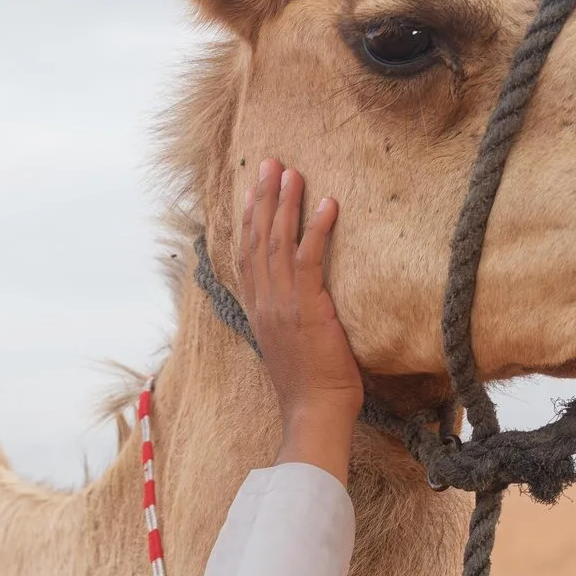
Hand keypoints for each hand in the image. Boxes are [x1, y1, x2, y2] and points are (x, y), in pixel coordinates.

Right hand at [237, 159, 364, 477]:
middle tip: (270, 163)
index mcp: (258, 308)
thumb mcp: (291, 343)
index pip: (248, 253)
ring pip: (278, 243)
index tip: (255, 188)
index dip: (250, 217)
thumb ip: (289, 316)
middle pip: (258, 238)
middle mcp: (264, 301)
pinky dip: (316, 229)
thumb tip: (300, 299)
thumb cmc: (310, 385)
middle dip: (263, 197)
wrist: (313, 412)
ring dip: (286, 204)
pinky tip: (327, 204)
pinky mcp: (308, 309)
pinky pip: (309, 260)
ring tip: (292, 172)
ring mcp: (283, 304)